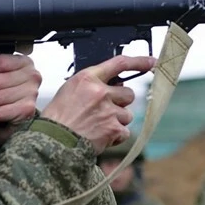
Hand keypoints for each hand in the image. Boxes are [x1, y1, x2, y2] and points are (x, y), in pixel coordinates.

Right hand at [41, 54, 156, 152]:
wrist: (52, 142)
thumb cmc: (57, 119)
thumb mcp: (69, 92)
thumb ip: (91, 86)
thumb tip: (112, 87)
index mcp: (87, 78)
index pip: (119, 63)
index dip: (139, 62)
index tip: (152, 62)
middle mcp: (100, 91)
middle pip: (128, 94)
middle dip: (120, 104)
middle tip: (104, 113)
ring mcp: (108, 110)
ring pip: (127, 115)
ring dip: (117, 122)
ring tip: (97, 127)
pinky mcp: (113, 128)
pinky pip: (124, 132)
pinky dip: (115, 137)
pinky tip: (100, 137)